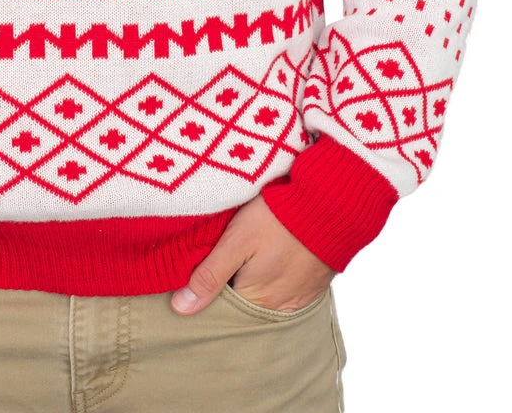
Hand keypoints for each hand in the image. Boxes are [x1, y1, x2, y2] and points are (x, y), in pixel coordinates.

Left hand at [171, 194, 334, 314]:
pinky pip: (285, 291)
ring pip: (263, 298)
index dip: (206, 288)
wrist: (330, 204)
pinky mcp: (313, 285)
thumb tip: (181, 308)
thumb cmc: (279, 218)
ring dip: (251, 281)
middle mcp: (279, 307)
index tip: (197, 269)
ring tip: (244, 255)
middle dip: (228, 285)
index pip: (221, 307)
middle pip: (243, 303)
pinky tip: (267, 257)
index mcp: (257, 300)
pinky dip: (272, 278)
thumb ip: (210, 275)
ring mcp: (299, 298)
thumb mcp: (237, 241)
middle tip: (222, 255)